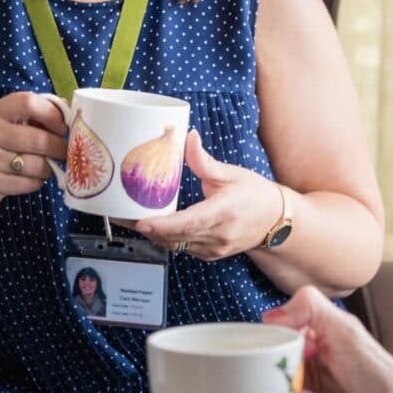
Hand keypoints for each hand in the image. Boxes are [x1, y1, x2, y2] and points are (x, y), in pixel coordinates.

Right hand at [0, 91, 68, 218]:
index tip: (62, 127)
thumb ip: (29, 116)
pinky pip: (29, 183)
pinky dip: (37, 182)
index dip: (52, 114)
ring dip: (49, 168)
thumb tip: (70, 115)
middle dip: (60, 148)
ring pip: (38, 165)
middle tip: (67, 152)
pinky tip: (30, 178)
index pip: (28, 103)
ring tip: (46, 166)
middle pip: (39, 139)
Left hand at [127, 130, 283, 258]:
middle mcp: (218, 235)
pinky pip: (181, 247)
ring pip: (174, 244)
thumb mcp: (232, 174)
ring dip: (151, 233)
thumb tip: (187, 138)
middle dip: (144, 227)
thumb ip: (205, 161)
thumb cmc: (256, 194)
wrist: (275, 221)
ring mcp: (213, 249)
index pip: (190, 223)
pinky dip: (165, 237)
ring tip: (126, 217)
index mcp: (224, 212)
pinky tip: (151, 224)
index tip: (141, 221)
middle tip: (117, 213)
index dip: (163, 225)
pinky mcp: (209, 254)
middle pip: (174, 236)